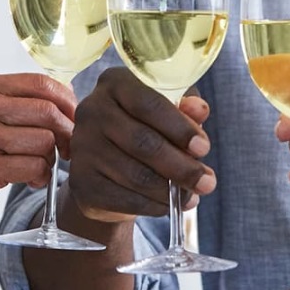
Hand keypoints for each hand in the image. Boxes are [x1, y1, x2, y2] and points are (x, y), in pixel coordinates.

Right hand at [0, 73, 75, 253]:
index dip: (66, 102)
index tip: (73, 118)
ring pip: (44, 140)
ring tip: (38, 167)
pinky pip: (35, 166)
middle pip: (47, 111)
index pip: (39, 83)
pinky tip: (31, 180)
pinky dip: (40, 176)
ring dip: (50, 159)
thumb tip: (67, 98)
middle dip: (66, 132)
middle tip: (68, 149)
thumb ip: (12, 103)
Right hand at [64, 67, 214, 223]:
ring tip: (192, 195)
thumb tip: (198, 110)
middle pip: (143, 143)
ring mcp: (83, 147)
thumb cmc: (146, 128)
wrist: (107, 164)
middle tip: (207, 182)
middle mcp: (92, 111)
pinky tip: (169, 205)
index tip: (204, 148)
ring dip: (170, 191)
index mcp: (115, 83)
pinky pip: (124, 198)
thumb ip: (185, 108)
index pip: (149, 103)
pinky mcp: (81, 181)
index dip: (179, 128)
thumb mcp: (168, 111)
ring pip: (136, 175)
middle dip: (181, 166)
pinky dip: (153, 206)